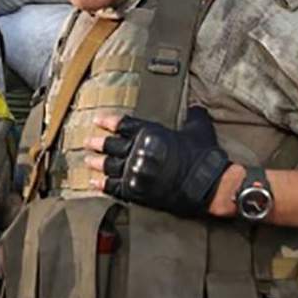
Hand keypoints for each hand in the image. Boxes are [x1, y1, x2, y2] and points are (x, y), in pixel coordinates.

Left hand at [84, 107, 230, 217]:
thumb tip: (196, 107)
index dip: (108, 121)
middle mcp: (137, 150)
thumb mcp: (199, 129)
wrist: (209, 185)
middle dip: (97, 143)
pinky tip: (94, 182)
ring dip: (96, 163)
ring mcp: (134, 171)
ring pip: (108, 165)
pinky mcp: (136, 190)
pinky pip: (113, 186)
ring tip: (88, 161)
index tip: (98, 120)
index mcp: (149, 133)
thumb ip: (193, 116)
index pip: (123, 124)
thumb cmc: (204, 156)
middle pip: (110, 145)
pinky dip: (101, 184)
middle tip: (87, 142)